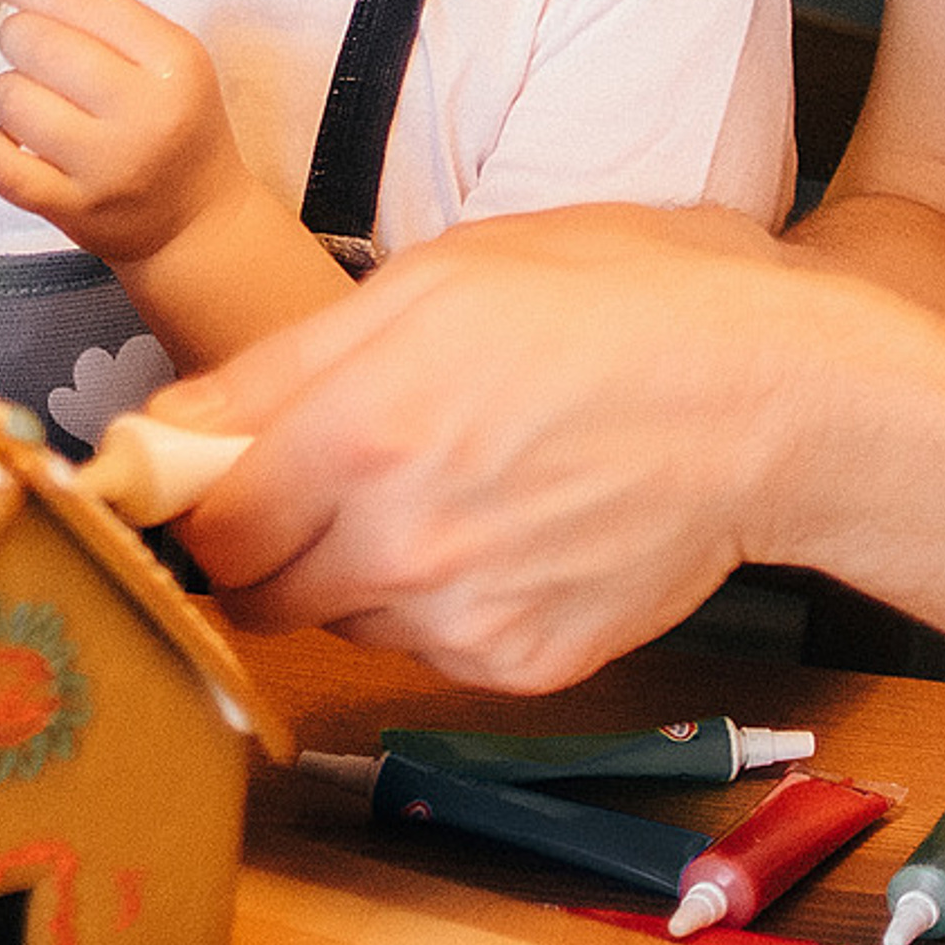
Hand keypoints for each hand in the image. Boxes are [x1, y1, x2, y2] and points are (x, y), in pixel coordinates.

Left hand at [0, 0, 260, 266]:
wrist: (197, 221)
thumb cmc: (174, 123)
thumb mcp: (156, 53)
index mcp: (173, 61)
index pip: (82, 1)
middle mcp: (144, 112)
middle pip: (35, 42)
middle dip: (20, 36)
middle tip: (36, 53)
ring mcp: (107, 166)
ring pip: (8, 96)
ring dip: (9, 93)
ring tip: (39, 104)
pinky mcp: (73, 209)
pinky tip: (17, 143)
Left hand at [157, 204, 815, 686]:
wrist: (777, 401)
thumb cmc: (617, 305)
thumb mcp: (436, 280)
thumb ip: (283, 365)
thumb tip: (167, 425)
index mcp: (360, 430)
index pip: (205, 521)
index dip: (196, 496)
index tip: (209, 473)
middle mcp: (398, 542)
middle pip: (254, 590)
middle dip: (266, 537)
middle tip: (329, 472)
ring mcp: (461, 617)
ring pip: (341, 617)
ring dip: (355, 566)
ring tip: (447, 482)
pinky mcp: (520, 664)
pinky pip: (426, 646)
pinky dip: (439, 601)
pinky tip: (504, 529)